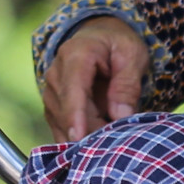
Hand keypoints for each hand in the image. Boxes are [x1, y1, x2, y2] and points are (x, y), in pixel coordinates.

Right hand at [41, 16, 149, 142]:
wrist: (99, 37)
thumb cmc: (117, 44)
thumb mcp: (132, 56)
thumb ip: (127, 85)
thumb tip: (120, 116)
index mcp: (76, 55)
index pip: (72, 89)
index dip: (74, 115)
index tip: (78, 138)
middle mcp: (56, 73)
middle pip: (67, 110)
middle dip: (91, 130)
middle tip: (119, 141)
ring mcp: (51, 90)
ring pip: (62, 122)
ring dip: (86, 136)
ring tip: (111, 141)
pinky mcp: (53, 104)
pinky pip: (60, 127)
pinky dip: (76, 139)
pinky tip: (94, 145)